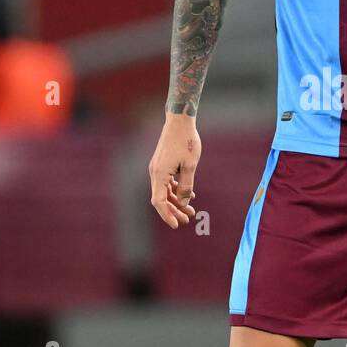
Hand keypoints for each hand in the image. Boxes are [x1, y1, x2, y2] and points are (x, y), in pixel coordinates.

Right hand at [149, 114, 200, 228]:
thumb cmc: (186, 141)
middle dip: (174, 210)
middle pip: (161, 198)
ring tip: (191, 209)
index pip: (158, 202)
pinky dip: (176, 190)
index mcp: (159, 174)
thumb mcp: (190, 165)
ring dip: (176, 201)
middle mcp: (155, 172)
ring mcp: (157, 168)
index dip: (167, 215)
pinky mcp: (162, 164)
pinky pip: (167, 182)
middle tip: (187, 219)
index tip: (177, 225)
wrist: (179, 121)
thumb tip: (184, 202)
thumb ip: (186, 185)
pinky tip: (189, 194)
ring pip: (164, 191)